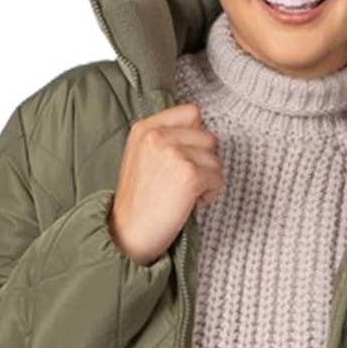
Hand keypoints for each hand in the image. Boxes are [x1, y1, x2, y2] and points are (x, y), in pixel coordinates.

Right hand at [108, 102, 224, 265]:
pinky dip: (211, 194)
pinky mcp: (189, 175)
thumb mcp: (141, 157)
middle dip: (204, 161)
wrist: (128, 235)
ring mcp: (174, 154)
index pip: (191, 113)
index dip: (196, 137)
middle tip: (186, 183)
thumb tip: (200, 131)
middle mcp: (158, 135)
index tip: (188, 158)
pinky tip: (192, 204)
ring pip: (216, 158)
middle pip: (208, 136)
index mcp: (145, 128)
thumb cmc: (139, 203)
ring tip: (187, 195)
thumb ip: (165, 139)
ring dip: (209, 179)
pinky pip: (218, 178)